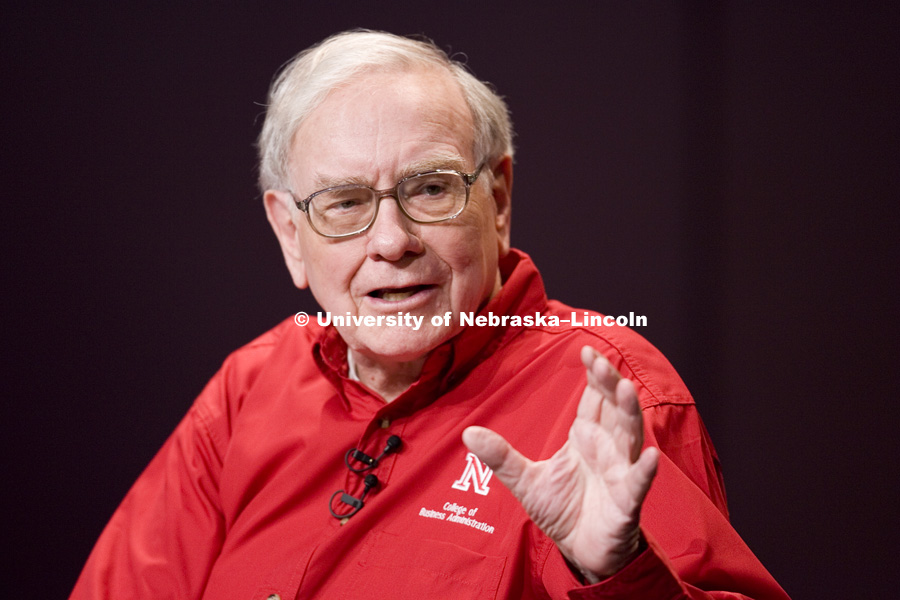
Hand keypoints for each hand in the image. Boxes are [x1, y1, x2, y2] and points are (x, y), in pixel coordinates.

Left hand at [462, 346, 658, 582]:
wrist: (582, 551)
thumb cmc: (563, 510)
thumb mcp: (525, 481)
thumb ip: (501, 456)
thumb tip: (467, 433)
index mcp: (586, 438)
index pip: (594, 399)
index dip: (595, 376)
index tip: (587, 351)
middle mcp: (607, 449)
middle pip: (614, 409)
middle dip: (610, 384)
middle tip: (601, 362)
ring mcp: (620, 473)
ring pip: (629, 437)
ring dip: (629, 413)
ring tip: (626, 390)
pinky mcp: (627, 502)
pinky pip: (638, 484)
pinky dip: (644, 471)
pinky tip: (650, 457)